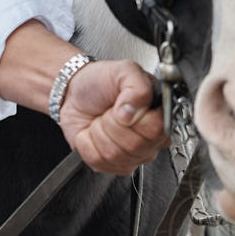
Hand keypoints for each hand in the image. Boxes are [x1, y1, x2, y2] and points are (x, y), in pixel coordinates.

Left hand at [57, 59, 166, 175]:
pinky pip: (98, 162)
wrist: (74, 91)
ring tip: (101, 120)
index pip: (156, 130)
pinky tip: (92, 132)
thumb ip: (137, 86)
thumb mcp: (123, 71)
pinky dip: (87, 144)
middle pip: (135, 146)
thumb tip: (133, 112)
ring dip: (98, 133)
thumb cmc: (101, 81)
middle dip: (112, 124)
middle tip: (109, 111)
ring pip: (114, 155)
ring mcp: (133, 154)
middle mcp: (151, 139)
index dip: (133, 118)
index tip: (121, 105)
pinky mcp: (112, 164)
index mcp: (160, 115)